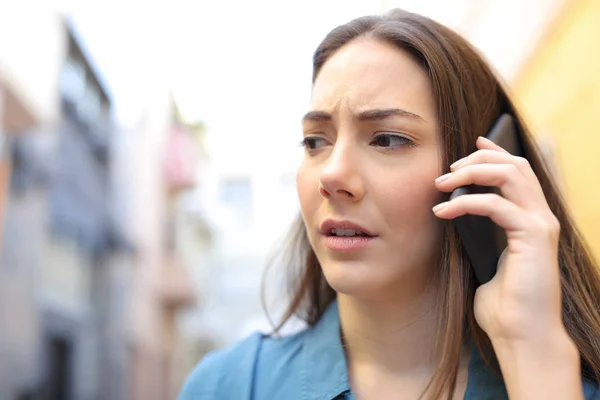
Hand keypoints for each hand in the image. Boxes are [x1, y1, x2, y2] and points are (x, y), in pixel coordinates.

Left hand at [432, 136, 566, 344]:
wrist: (521, 336)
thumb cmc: (503, 305)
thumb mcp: (486, 259)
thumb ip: (479, 233)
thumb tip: (455, 211)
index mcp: (531, 220)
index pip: (518, 172)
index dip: (495, 153)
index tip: (471, 143)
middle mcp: (541, 217)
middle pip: (515, 165)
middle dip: (479, 158)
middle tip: (447, 168)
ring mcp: (541, 226)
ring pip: (510, 175)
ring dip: (472, 172)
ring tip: (442, 182)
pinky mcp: (534, 238)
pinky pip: (497, 205)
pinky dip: (466, 203)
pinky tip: (442, 211)